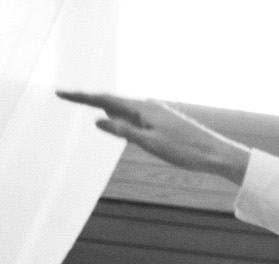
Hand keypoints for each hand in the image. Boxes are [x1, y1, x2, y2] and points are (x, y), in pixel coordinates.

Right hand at [56, 91, 251, 181]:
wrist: (217, 155)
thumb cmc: (186, 151)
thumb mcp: (150, 143)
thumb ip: (123, 131)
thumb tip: (98, 120)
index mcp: (143, 109)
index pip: (104, 100)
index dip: (81, 98)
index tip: (60, 93)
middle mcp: (149, 107)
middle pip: (112, 101)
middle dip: (89, 99)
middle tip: (65, 96)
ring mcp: (158, 114)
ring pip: (124, 108)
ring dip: (104, 106)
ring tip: (85, 101)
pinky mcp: (164, 122)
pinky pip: (136, 116)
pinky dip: (120, 115)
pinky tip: (118, 117)